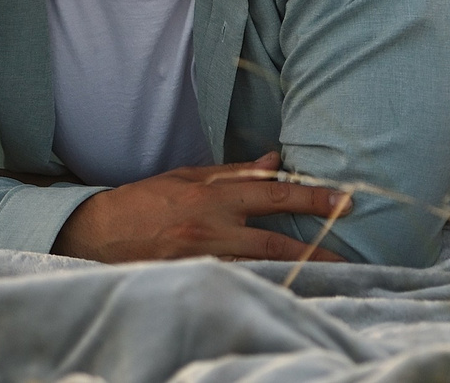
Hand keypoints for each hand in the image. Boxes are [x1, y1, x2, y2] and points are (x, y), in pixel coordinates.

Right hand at [53, 153, 353, 262]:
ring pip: (260, 268)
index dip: (313, 197)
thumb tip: (275, 161)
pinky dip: (263, 285)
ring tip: (330, 276)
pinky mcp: (194, 279)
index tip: (345, 200)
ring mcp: (204, 258)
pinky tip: (286, 289)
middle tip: (350, 255)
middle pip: (275, 240)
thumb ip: (235, 172)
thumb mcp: (190, 175)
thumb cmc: (147, 200)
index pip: (275, 194)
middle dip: (316, 248)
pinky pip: (237, 283)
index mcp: (214, 195)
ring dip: (295, 271)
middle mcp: (213, 228)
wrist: (99, 232)